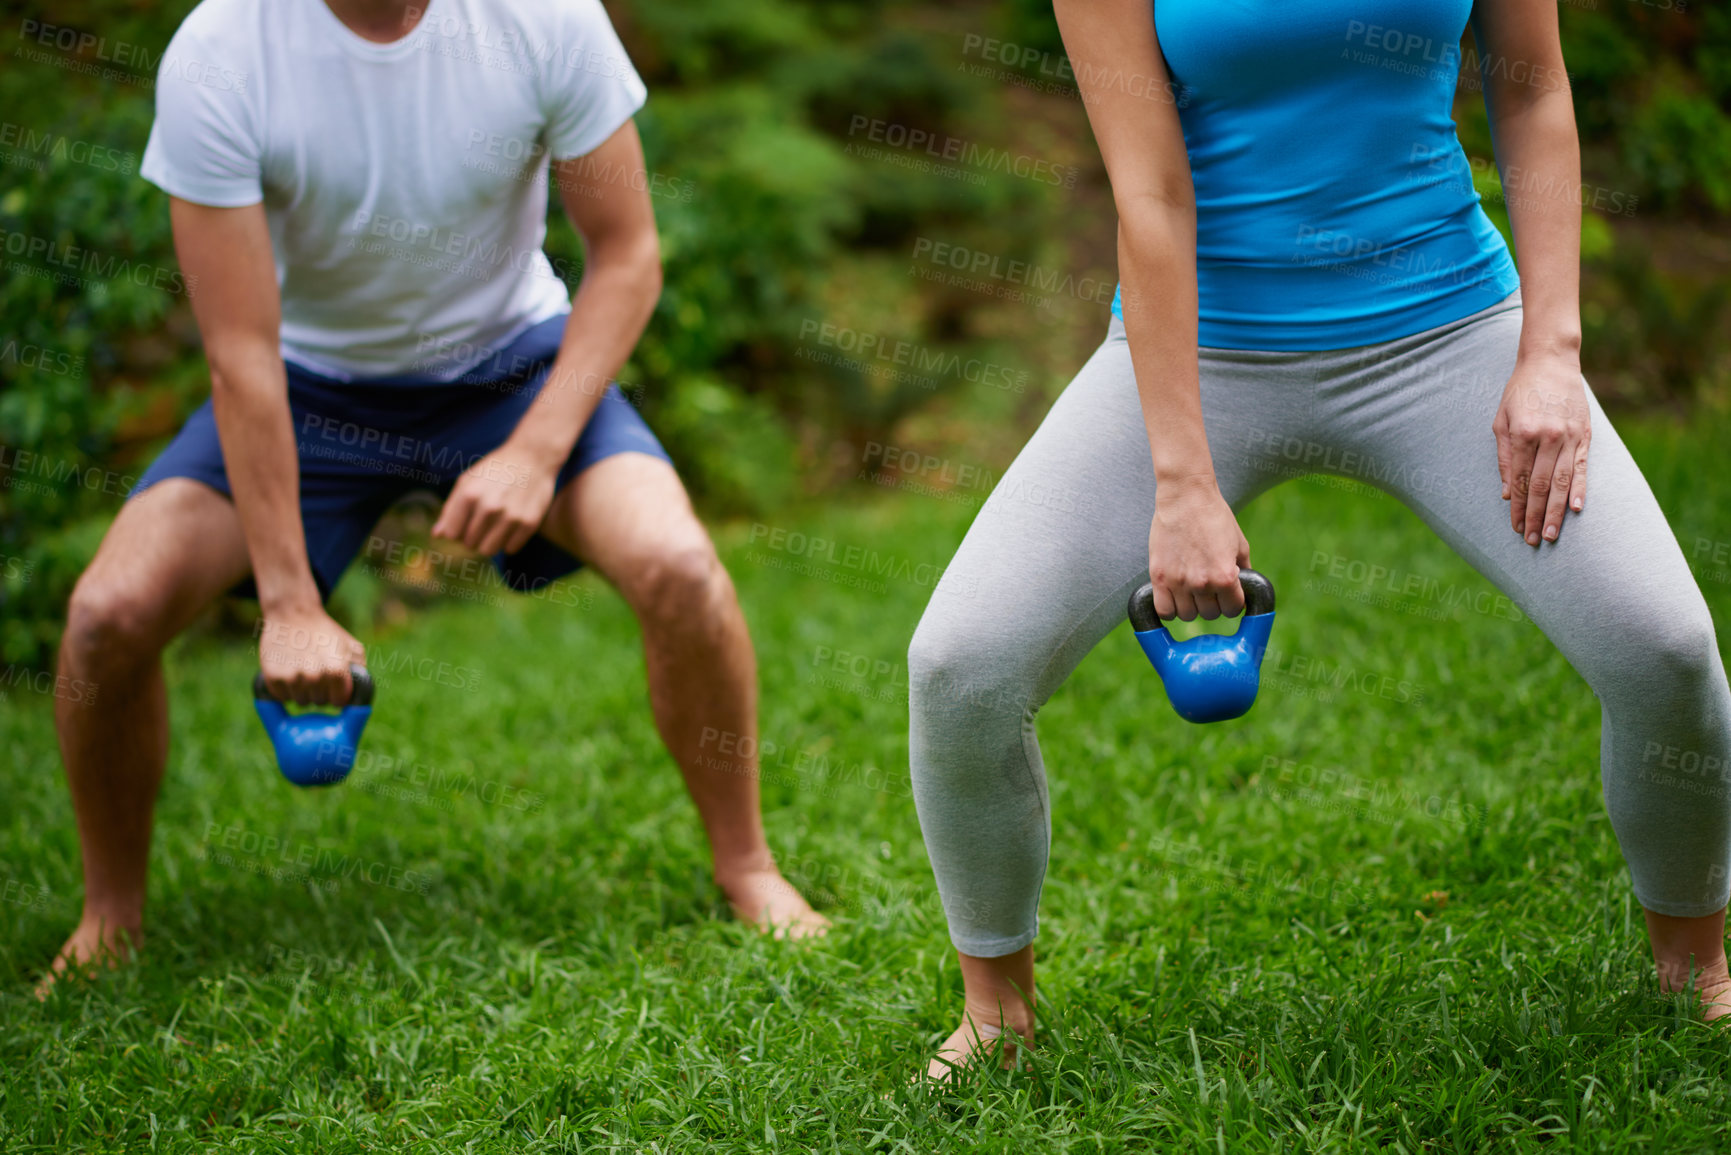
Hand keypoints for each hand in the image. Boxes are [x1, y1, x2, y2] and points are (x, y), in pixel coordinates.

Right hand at [258, 602, 364, 704]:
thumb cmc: (326, 632)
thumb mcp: (352, 647)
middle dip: (321, 691)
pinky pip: (281, 697)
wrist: (293, 614)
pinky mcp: (272, 676)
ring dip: (302, 691)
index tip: (335, 684)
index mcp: (336, 669)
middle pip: (320, 702)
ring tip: (303, 670)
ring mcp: (291, 677)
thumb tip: (360, 698)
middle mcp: (314, 675)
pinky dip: (284, 689)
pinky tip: (289, 671)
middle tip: (317, 671)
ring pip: (300, 701)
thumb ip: (360, 672)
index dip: (338, 694)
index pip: (339, 701)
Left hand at [431, 440, 560, 556]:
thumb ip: (450, 509)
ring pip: (488, 550)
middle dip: (473, 535)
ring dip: (489, 541)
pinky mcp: (529, 523)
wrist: (533, 457)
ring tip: (495, 524)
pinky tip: (512, 523)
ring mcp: (511, 516)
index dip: (456, 529)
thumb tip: (436, 536)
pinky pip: (510, 548)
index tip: (465, 519)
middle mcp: (490, 507)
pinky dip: (509, 540)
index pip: (452, 534)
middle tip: (483, 519)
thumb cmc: (494, 470)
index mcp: (469, 494)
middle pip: (469, 544)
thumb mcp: (467, 481)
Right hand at [1148, 474, 1250, 620]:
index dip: (1233, 602)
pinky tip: (1174, 596)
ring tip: (1191, 589)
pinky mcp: (1159, 577)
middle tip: (1209, 587)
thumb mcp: (1239, 543)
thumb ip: (1242, 570)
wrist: (1185, 497)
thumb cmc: (1215, 517)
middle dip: (1212, 603)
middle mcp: (1202, 582)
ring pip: (1187, 615)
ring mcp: (1178, 581)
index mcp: (1225, 575)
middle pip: (1209, 614)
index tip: (1228, 594)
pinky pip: (1163, 611)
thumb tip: (1243, 591)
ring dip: (1191, 606)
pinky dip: (1170, 609)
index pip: (1233, 610)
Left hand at [1492, 355, 1589, 545]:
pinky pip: (1583, 468)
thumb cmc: (1520, 391)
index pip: (1518, 480)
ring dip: (1555, 511)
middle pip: (1539, 486)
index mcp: (1523, 434)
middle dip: (1534, 516)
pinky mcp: (1585, 434)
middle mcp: (1547, 437)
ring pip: (1561, 482)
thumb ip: (1503, 456)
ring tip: (1550, 534)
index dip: (1516, 507)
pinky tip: (1575, 510)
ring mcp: (1569, 436)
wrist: (1551, 361)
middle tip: (1532, 540)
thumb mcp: (1501, 420)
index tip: (1514, 527)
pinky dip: (1579, 490)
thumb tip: (1505, 492)